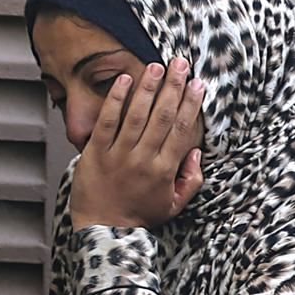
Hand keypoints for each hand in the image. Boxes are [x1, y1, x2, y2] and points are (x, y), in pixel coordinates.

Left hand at [69, 57, 204, 230]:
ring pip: (136, 115)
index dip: (191, 105)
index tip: (198, 85)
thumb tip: (197, 152)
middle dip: (173, 87)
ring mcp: (118, 155)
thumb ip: (191, 180)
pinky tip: (125, 80)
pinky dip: (116, 99)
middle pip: (162, 117)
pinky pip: (107, 121)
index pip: (181, 130)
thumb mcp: (174, 205)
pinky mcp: (96, 152)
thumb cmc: (139, 216)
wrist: (104, 229)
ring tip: (156, 66)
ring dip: (148, 88)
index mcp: (164, 171)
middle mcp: (143, 160)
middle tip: (180, 64)